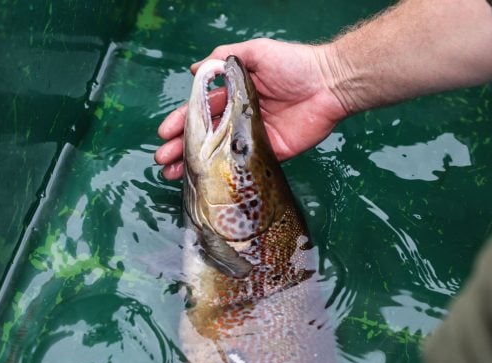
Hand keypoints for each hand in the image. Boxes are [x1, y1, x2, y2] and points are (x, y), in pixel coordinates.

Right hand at [155, 38, 348, 178]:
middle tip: (162, 159)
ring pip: (219, 154)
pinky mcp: (270, 154)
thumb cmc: (294, 64)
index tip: (164, 134)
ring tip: (173, 174)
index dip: (181, 121)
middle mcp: (240, 118)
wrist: (329, 85)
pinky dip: (225, 174)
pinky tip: (207, 181)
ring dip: (195, 165)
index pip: (201, 110)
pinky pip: (243, 165)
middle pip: (205, 136)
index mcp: (235, 95)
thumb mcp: (256, 52)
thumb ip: (225, 58)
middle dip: (181, 147)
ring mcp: (253, 138)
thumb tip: (194, 69)